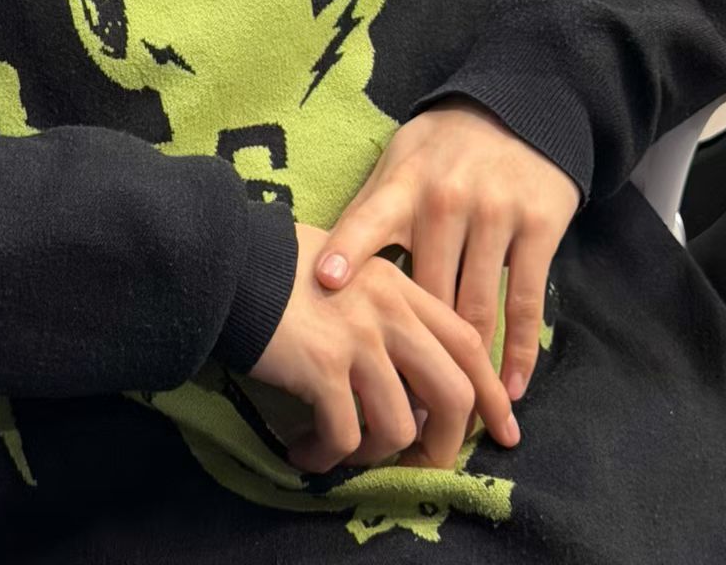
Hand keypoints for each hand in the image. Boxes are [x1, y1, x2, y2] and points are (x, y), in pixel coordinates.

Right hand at [248, 222, 519, 473]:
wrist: (225, 260)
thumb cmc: (277, 264)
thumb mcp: (347, 267)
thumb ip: (384, 306)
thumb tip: (406, 373)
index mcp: (399, 285)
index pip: (467, 342)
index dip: (489, 391)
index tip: (500, 428)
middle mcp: (388, 311)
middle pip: (451, 392)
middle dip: (446, 442)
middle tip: (423, 465)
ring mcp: (358, 339)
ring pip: (400, 427)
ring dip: (374, 455)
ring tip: (344, 453)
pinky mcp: (323, 368)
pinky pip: (346, 437)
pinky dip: (328, 456)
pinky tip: (305, 450)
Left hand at [311, 97, 580, 403]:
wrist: (522, 107)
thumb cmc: (445, 146)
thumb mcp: (401, 159)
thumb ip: (371, 209)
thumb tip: (321, 267)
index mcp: (406, 182)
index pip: (369, 219)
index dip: (347, 251)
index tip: (326, 284)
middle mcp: (448, 198)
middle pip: (427, 288)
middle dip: (414, 349)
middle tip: (400, 407)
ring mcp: (496, 213)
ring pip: (476, 304)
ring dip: (466, 364)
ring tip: (451, 416)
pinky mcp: (538, 228)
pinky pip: (523, 301)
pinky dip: (518, 350)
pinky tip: (509, 387)